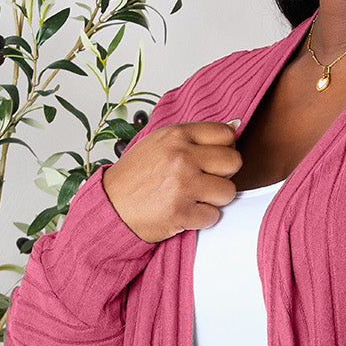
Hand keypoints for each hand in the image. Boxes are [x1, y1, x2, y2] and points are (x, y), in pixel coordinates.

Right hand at [101, 119, 243, 241]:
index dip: (224, 149)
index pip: (226, 134)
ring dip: (214, 199)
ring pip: (228, 191)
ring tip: (193, 197)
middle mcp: (181, 157)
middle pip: (234, 162)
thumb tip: (235, 126)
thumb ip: (195, 137)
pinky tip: (185, 212)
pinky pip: (214, 216)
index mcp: (176, 135)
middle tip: (204, 181)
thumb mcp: (160, 143)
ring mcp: (182, 185)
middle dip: (223, 174)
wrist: (110, 207)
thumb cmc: (134, 176)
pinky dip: (202, 218)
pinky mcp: (182, 213)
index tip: (212, 160)